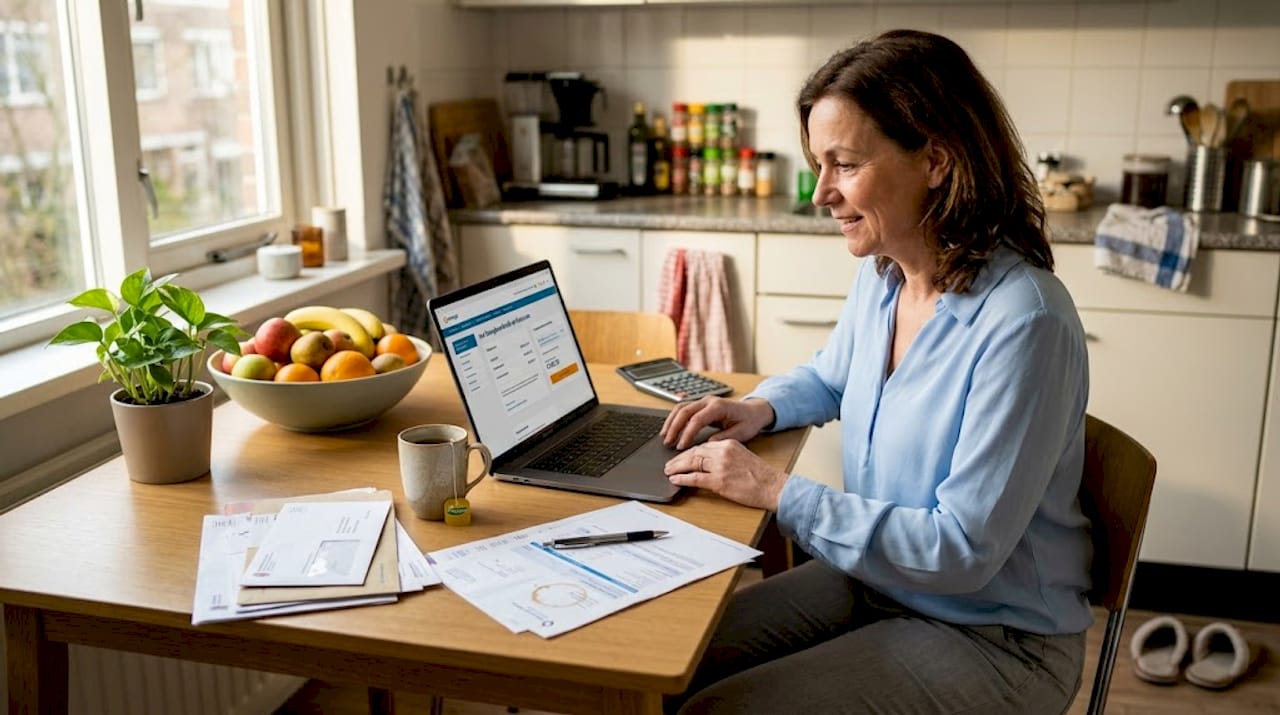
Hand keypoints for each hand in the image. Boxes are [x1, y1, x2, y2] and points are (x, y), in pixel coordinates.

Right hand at [660, 396, 774, 449]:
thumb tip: (706, 444)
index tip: (680, 447)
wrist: (754, 411)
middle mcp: (709, 401)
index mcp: (719, 407)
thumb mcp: (741, 433)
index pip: (697, 420)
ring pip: (681, 408)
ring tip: (665, 437)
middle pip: (684, 411)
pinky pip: (683, 409)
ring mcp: (704, 401)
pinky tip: (670, 429)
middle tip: (668, 443)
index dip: (687, 434)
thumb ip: (724, 438)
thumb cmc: (749, 421)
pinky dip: (674, 418)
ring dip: (671, 422)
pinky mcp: (701, 405)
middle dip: (674, 427)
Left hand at [664, 440, 788, 510]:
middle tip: (669, 464)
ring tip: (668, 471)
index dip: (688, 452)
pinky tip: (675, 480)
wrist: (773, 486)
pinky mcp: (719, 481)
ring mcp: (720, 466)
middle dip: (679, 459)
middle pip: (694, 452)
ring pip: (692, 463)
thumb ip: (725, 456)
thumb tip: (707, 462)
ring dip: (677, 467)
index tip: (680, 456)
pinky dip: (683, 478)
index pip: (702, 446)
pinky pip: (695, 478)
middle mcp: (723, 452)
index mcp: (729, 444)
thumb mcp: (742, 456)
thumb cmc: (761, 476)